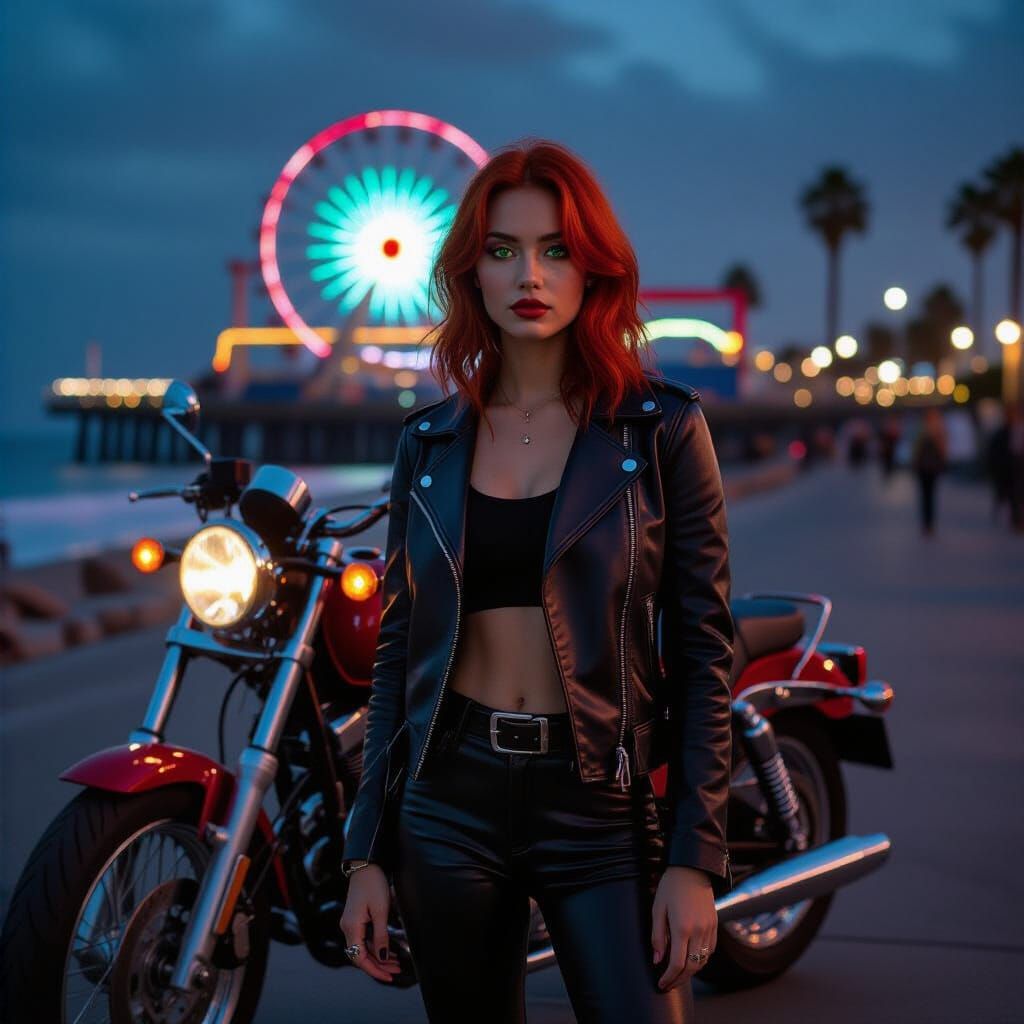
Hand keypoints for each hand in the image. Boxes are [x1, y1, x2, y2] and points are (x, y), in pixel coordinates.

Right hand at [339, 864, 402, 982]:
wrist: (365, 864)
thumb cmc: (373, 884)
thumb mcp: (381, 911)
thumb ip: (381, 935)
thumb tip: (382, 956)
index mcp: (351, 927)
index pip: (359, 958)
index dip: (374, 969)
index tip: (390, 976)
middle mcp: (347, 927)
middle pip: (361, 955)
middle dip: (379, 965)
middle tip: (397, 970)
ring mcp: (350, 923)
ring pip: (363, 947)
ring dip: (378, 956)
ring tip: (396, 962)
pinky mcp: (355, 919)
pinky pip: (364, 938)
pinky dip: (376, 946)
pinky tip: (388, 949)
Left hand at [651, 865, 716, 991]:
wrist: (692, 869)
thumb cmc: (670, 887)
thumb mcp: (658, 909)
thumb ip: (657, 936)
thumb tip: (657, 961)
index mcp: (682, 927)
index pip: (677, 963)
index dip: (669, 978)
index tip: (661, 984)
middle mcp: (699, 931)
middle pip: (692, 967)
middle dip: (679, 980)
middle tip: (668, 985)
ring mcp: (709, 928)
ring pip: (702, 961)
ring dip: (691, 973)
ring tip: (678, 976)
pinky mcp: (715, 925)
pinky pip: (710, 950)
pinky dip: (700, 960)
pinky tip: (691, 960)